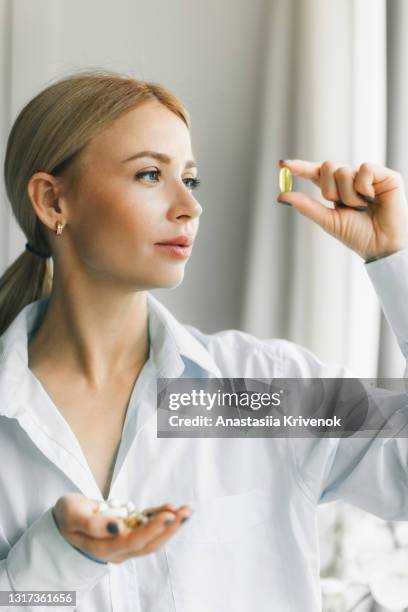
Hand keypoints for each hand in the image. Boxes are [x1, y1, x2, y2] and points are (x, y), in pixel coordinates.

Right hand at [52, 493, 191, 563]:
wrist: (64, 519)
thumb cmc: (67, 516)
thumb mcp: (72, 514)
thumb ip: (92, 523)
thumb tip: (118, 527)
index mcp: (102, 548)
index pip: (133, 542)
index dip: (153, 529)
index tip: (168, 515)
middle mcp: (117, 550)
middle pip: (149, 543)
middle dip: (170, 528)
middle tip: (186, 511)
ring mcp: (125, 543)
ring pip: (153, 538)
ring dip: (171, 524)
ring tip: (186, 510)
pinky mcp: (129, 532)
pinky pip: (148, 526)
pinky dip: (160, 517)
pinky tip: (171, 508)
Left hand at [277, 160, 407, 260]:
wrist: (381, 245)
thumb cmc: (357, 235)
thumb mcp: (328, 220)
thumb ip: (306, 206)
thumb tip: (280, 196)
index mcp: (335, 190)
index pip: (315, 173)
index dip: (299, 167)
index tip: (282, 164)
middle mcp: (350, 180)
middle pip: (327, 167)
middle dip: (331, 190)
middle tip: (344, 206)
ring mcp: (367, 176)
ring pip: (343, 170)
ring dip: (349, 195)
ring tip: (362, 207)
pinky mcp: (384, 175)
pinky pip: (364, 169)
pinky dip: (364, 186)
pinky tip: (373, 198)